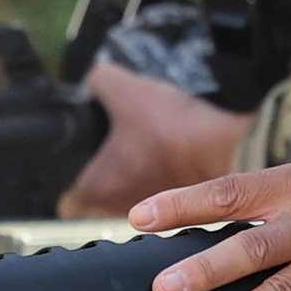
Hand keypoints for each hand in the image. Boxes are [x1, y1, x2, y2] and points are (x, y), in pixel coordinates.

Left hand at [55, 61, 254, 218]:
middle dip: (106, 178)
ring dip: (137, 178)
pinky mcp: (180, 208)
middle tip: (116, 150)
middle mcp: (120, 209)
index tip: (78, 166)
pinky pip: (163, 196)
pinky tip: (173, 153)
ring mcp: (153, 215)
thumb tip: (94, 76)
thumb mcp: (128, 91)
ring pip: (133, 198)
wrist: (223, 147)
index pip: (67, 204)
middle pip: (101, 200)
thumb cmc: (171, 130)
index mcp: (97, 189)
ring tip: (148, 148)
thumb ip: (100, 81)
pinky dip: (164, 178)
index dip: (69, 183)